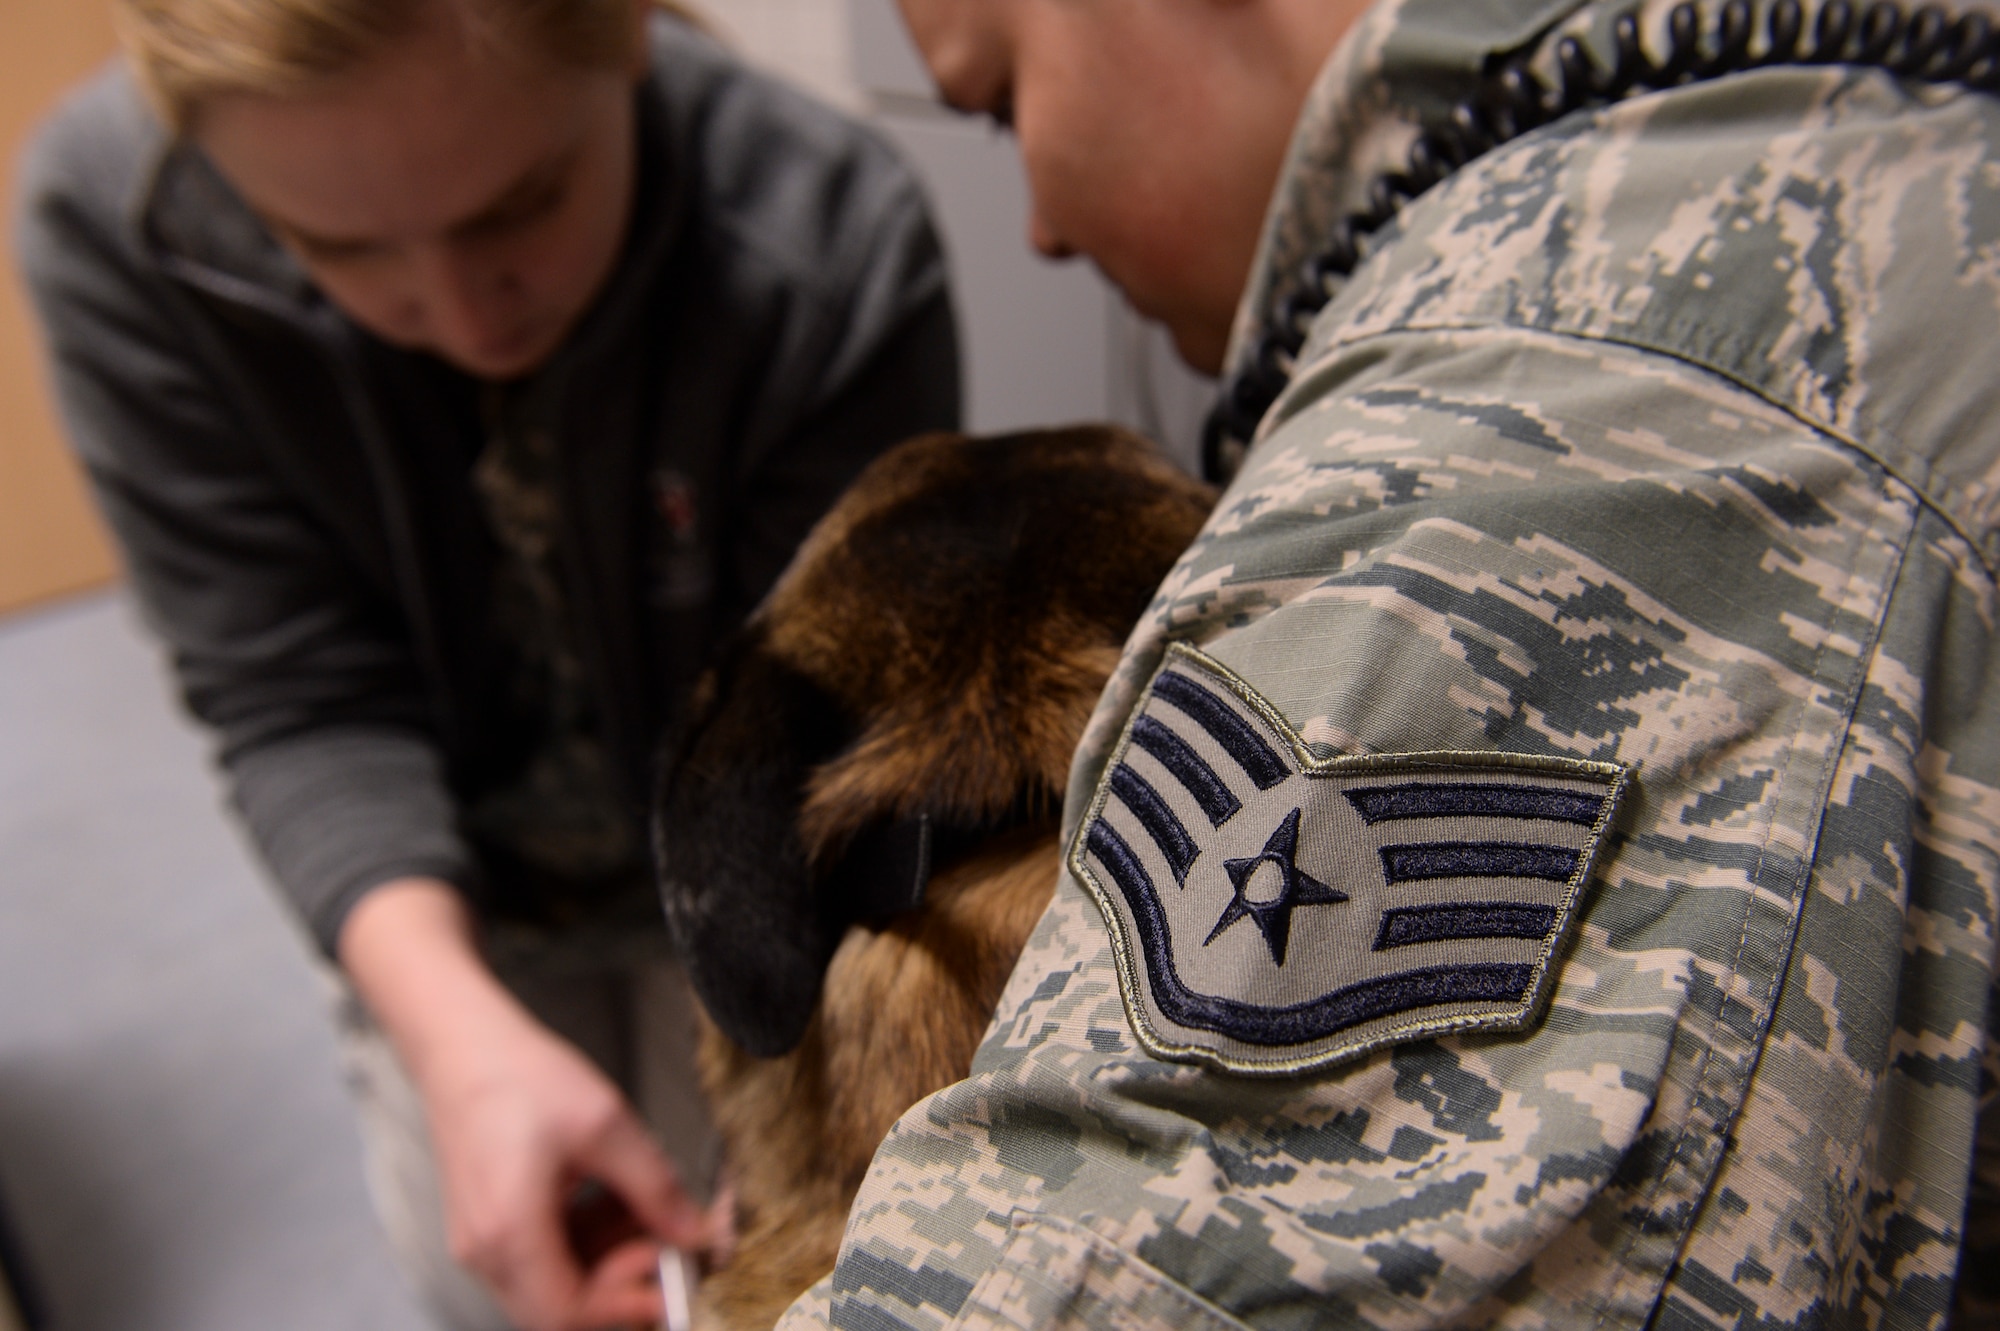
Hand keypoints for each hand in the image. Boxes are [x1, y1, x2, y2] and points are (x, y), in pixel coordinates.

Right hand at [423, 1003, 700, 1328]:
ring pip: (555, 1285)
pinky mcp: (490, 1229)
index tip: (666, 1277)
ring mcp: (483, 1242)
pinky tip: (613, 1201)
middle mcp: (485, 1249)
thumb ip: (654, 1187)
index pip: (564, 1312)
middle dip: (621, 1283)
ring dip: (607, 1260)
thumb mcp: (605, 1124)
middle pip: (560, 1306)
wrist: (464, 1047)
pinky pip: (543, 1260)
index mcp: (508, 1228)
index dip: (622, 1307)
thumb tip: (693, 1234)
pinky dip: (585, 1243)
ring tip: (642, 1209)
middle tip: (663, 1239)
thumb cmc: (519, 1076)